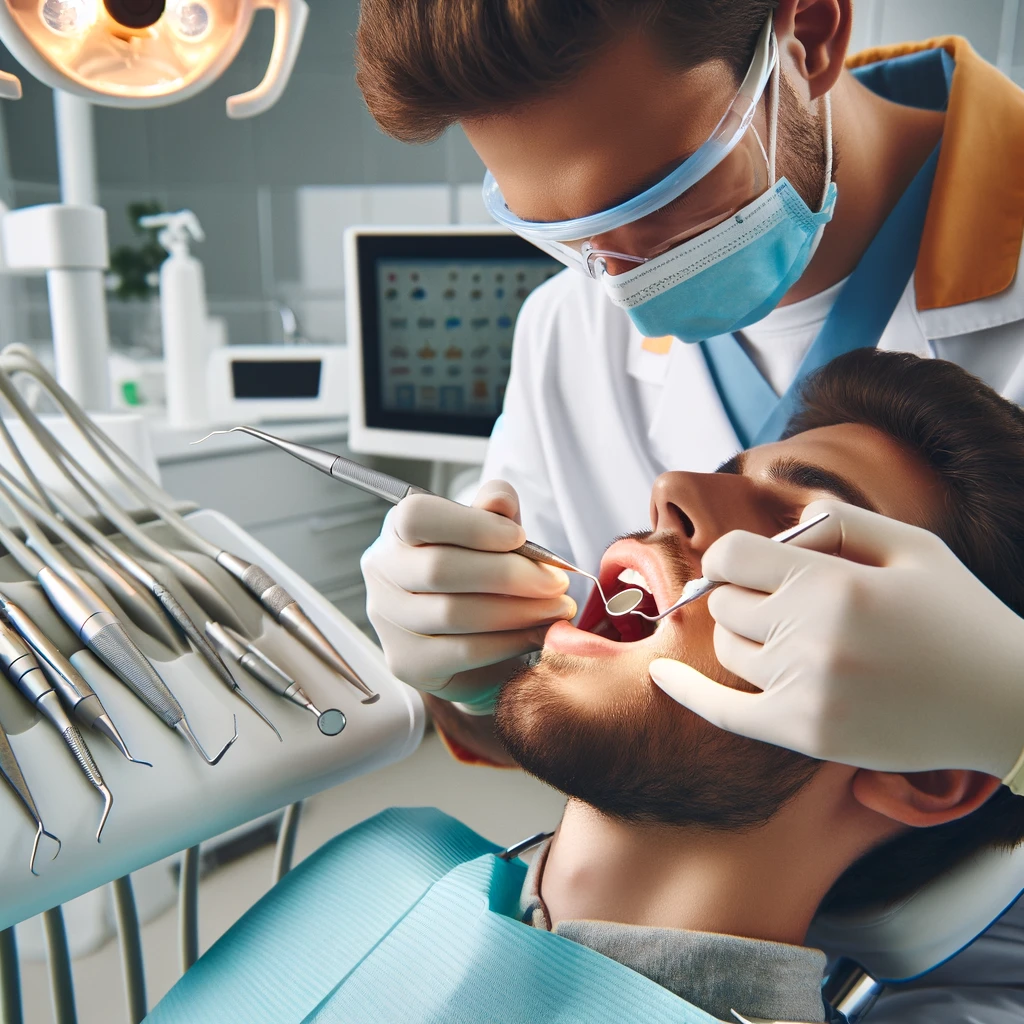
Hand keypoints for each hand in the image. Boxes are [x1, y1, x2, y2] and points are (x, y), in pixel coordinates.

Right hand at [361, 479, 575, 707]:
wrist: (476, 635)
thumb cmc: (483, 574)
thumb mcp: (495, 534)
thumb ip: (497, 511)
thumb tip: (499, 499)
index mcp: (397, 529)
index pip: (418, 517)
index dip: (472, 526)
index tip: (519, 538)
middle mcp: (381, 571)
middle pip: (439, 568)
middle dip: (509, 575)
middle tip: (556, 582)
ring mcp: (388, 620)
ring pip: (452, 613)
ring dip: (516, 611)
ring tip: (556, 608)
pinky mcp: (406, 661)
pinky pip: (461, 652)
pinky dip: (507, 643)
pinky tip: (536, 635)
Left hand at [649, 499, 1023, 778]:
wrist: (1007, 704)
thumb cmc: (958, 616)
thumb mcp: (914, 547)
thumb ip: (840, 523)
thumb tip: (784, 524)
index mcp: (834, 585)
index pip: (730, 557)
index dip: (734, 555)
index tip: (749, 562)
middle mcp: (811, 638)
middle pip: (724, 603)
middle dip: (745, 595)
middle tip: (789, 601)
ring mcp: (805, 692)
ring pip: (728, 649)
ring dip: (746, 637)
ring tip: (794, 637)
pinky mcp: (806, 735)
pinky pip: (724, 713)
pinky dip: (687, 693)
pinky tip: (661, 676)